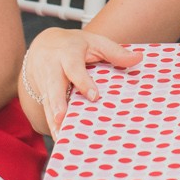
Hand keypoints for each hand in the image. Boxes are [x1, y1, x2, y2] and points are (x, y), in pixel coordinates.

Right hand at [19, 28, 136, 132]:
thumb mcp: (95, 42)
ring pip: (47, 101)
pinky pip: (45, 109)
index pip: (74, 68)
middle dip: (57, 102)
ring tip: (60, 136)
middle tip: (61, 117)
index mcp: (68, 54)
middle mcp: (53, 68)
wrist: (43, 43)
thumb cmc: (75, 45)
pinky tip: (58, 137)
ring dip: (53, 119)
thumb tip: (138, 59)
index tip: (94, 96)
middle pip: (54, 86)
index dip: (83, 82)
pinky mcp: (41, 93)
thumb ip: (115, 51)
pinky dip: (51, 124)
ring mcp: (44, 82)